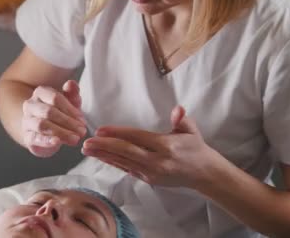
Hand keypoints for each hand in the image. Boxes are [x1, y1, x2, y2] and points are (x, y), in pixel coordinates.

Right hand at [22, 80, 86, 156]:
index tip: (83, 121)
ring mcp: (27, 121)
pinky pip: (34, 138)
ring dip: (61, 132)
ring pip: (42, 125)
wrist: (42, 131)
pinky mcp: (27, 137)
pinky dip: (46, 140)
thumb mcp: (68, 103)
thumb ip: (72, 93)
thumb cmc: (58, 113)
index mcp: (41, 93)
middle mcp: (31, 105)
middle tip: (82, 131)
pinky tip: (57, 142)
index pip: (55, 98)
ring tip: (75, 139)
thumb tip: (71, 83)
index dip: (70, 109)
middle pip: (49, 111)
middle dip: (68, 122)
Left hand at [81, 106, 219, 187]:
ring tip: (87, 150)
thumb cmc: (196, 148)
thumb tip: (178, 110)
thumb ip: (182, 119)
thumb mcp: (191, 130)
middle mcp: (157, 161)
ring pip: (123, 162)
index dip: (117, 133)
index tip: (100, 130)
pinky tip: (102, 157)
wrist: (204, 174)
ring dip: (104, 156)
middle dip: (104, 147)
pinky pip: (127, 169)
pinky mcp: (148, 179)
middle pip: (126, 152)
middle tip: (86, 142)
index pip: (137, 138)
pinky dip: (113, 163)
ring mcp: (151, 172)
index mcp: (166, 146)